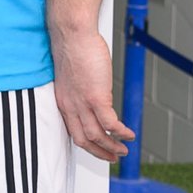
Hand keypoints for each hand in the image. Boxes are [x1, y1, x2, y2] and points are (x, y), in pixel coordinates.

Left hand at [50, 27, 132, 161]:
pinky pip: (110, 123)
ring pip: (96, 135)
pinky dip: (120, 132)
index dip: (86, 144)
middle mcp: (70, 105)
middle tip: (113, 157)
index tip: (97, 148)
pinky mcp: (96, 97)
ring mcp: (82, 103)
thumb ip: (80, 90)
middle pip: (82, 139)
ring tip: (124, 150)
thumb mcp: (72, 76)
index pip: (72, 130)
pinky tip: (129, 134)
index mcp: (63, 101)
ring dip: (112, 146)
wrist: (72, 35)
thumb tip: (93, 95)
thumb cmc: (74, 49)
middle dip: (99, 152)